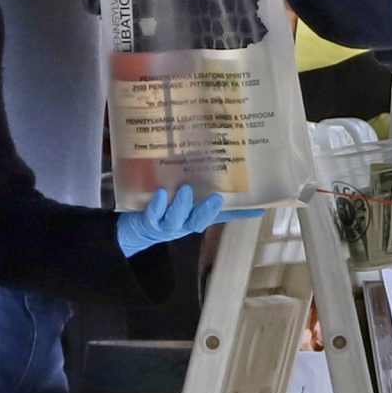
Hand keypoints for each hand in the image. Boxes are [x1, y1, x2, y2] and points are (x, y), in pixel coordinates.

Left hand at [115, 184, 262, 255]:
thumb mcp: (180, 198)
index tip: (259, 208)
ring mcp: (166, 224)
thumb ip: (196, 185)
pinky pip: (153, 215)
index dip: (240, 214)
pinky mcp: (147, 221)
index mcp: (195, 217)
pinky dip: (157, 205)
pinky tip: (160, 193)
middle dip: (208, 210)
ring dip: (182, 205)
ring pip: (176, 219)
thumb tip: (216, 163)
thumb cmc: (161, 208)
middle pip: (199, 221)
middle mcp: (183, 222)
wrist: (131, 229)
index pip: (221, 216)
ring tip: (186, 190)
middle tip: (217, 198)